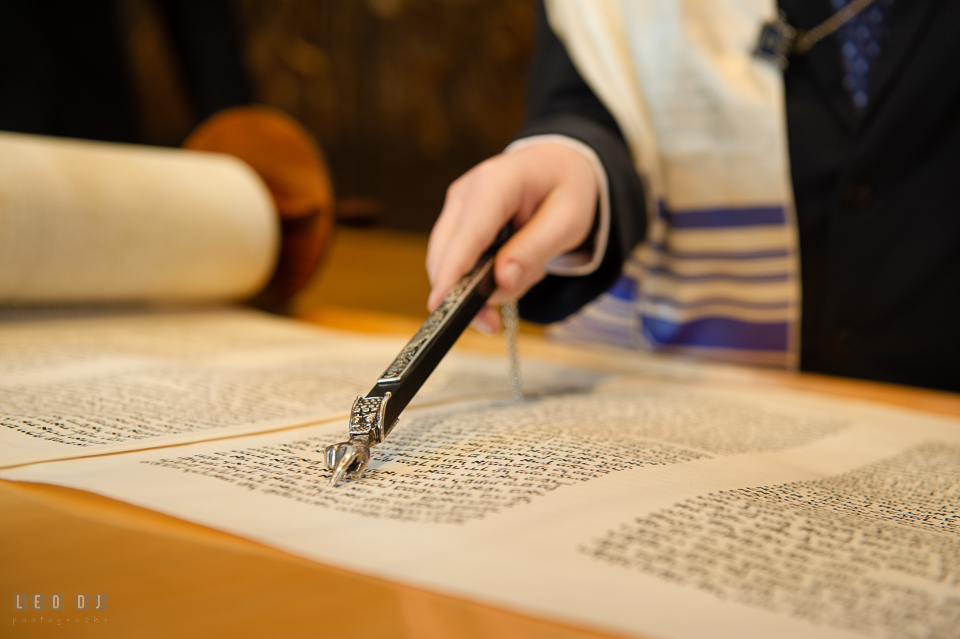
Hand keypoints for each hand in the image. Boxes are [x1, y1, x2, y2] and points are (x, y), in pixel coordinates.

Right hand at [426, 143, 598, 332]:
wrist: (559, 165)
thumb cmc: (566, 189)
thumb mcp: (568, 221)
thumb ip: (535, 250)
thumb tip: (502, 281)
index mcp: (498, 182)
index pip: (469, 233)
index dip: (452, 271)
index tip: (440, 305)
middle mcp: (467, 191)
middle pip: (446, 253)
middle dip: (466, 293)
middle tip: (494, 324)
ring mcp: (457, 206)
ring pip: (448, 262)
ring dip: (480, 285)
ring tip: (526, 273)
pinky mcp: (456, 220)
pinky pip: (456, 260)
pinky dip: (479, 277)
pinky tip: (510, 269)